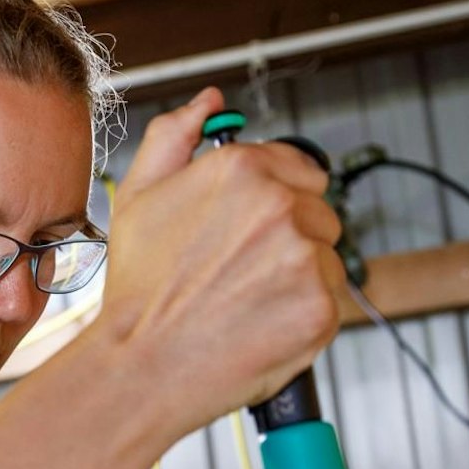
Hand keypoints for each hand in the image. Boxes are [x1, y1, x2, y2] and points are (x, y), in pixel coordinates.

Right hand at [85, 86, 346, 436]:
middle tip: (240, 272)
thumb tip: (210, 102)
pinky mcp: (322, 308)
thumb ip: (175, 135)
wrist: (142, 365)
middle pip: (318, 212)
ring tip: (246, 300)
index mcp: (243, 169)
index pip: (300, 168)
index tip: (250, 231)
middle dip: (288, 238)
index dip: (275, 200)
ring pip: (326, 257)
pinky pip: (330, 301)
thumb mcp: (139, 195)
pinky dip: (303, 314)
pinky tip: (260, 323)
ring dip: (298, 276)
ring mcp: (306, 258)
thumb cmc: (138, 289)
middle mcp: (281, 206)